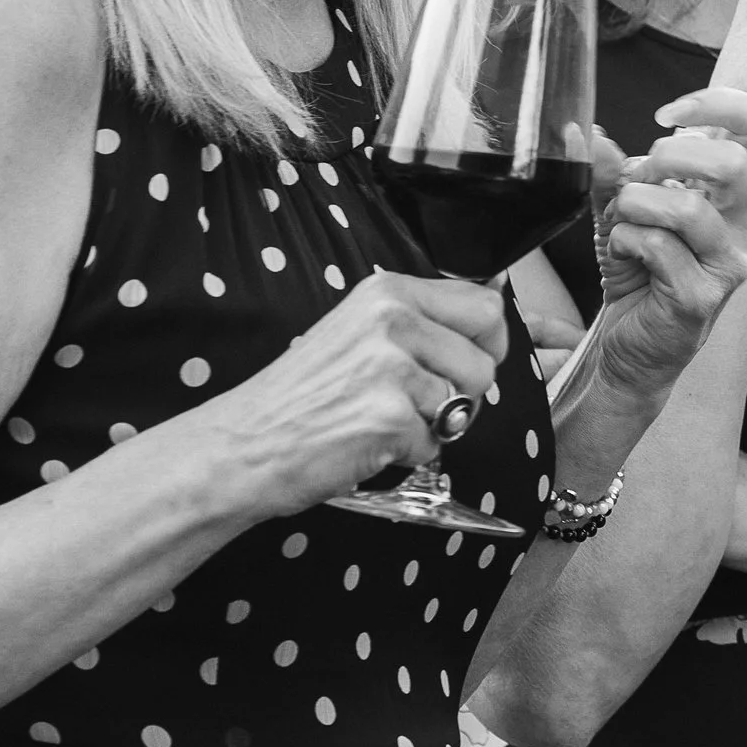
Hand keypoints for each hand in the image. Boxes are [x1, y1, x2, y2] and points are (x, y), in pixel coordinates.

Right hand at [202, 269, 505, 515]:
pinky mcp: (389, 416)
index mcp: (387, 292)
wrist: (244, 444)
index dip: (496, 339)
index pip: (483, 304)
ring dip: (433, 425)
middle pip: (486, 359)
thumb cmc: (300, 396)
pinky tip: (367, 442)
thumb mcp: (358, 332)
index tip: (502, 350)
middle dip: (468, 390)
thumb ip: (419, 321)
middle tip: (424, 402)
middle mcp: (392, 320)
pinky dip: (409, 454)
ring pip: (464, 405)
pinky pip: (436, 444)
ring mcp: (391, 368)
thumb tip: (498, 312)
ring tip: (382, 420)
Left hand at [587, 90, 746, 404]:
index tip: (669, 113)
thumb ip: (611, 170)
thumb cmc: (640, 271)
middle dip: (669, 159)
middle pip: (731, 161)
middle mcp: (744, 223)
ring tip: (622, 223)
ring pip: (685, 206)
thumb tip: (588, 133)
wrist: (633, 343)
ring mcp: (729, 262)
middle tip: (639, 178)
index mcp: (734, 191)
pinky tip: (622, 255)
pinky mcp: (703, 295)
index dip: (717, 105)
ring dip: (634, 207)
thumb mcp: (622, 209)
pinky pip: (657, 247)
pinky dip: (624, 242)